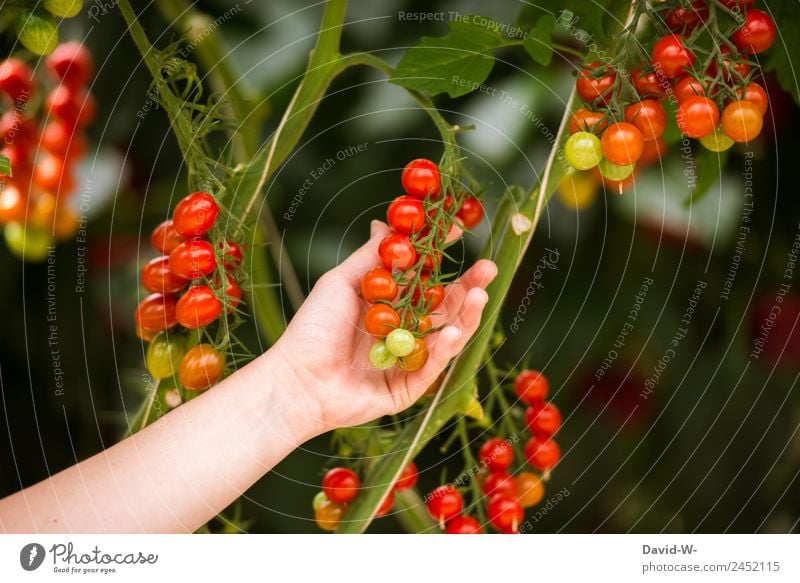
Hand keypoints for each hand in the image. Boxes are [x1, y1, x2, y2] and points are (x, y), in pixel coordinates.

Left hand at [268, 220, 496, 432]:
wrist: (297, 379)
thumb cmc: (313, 329)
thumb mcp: (341, 282)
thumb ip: (371, 256)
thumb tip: (384, 224)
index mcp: (389, 304)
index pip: (426, 278)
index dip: (443, 257)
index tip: (459, 231)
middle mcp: (403, 329)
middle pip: (445, 306)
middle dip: (469, 286)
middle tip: (488, 268)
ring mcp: (409, 359)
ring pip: (447, 335)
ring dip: (467, 315)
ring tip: (479, 294)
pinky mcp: (409, 386)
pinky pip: (433, 366)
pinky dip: (445, 348)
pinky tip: (454, 331)